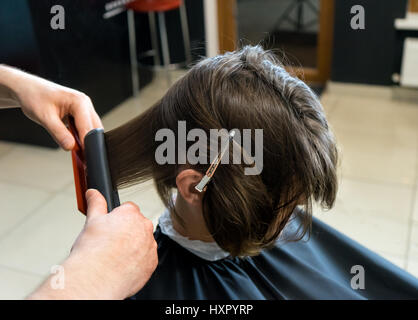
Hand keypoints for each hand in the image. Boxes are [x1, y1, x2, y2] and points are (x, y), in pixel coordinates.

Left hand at [0, 65, 101, 149]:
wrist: (28, 89)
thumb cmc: (34, 97)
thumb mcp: (44, 117)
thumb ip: (58, 133)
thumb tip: (70, 147)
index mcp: (79, 101)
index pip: (88, 127)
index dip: (87, 143)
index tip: (84, 155)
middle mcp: (85, 103)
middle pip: (94, 129)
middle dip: (88, 142)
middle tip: (78, 154)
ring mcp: (84, 108)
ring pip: (92, 128)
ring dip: (84, 138)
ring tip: (72, 145)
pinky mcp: (81, 112)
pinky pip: (86, 127)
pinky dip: (81, 135)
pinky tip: (71, 138)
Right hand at [28, 190, 157, 299]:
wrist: (97, 279)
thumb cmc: (93, 251)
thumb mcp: (91, 221)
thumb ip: (96, 203)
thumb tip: (93, 193)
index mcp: (131, 214)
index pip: (128, 209)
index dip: (116, 218)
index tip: (109, 228)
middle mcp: (145, 227)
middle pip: (137, 225)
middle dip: (126, 232)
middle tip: (110, 243)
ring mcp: (150, 245)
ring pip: (142, 242)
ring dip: (133, 247)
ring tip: (115, 257)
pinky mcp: (152, 263)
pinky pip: (146, 259)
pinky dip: (137, 262)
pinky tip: (123, 266)